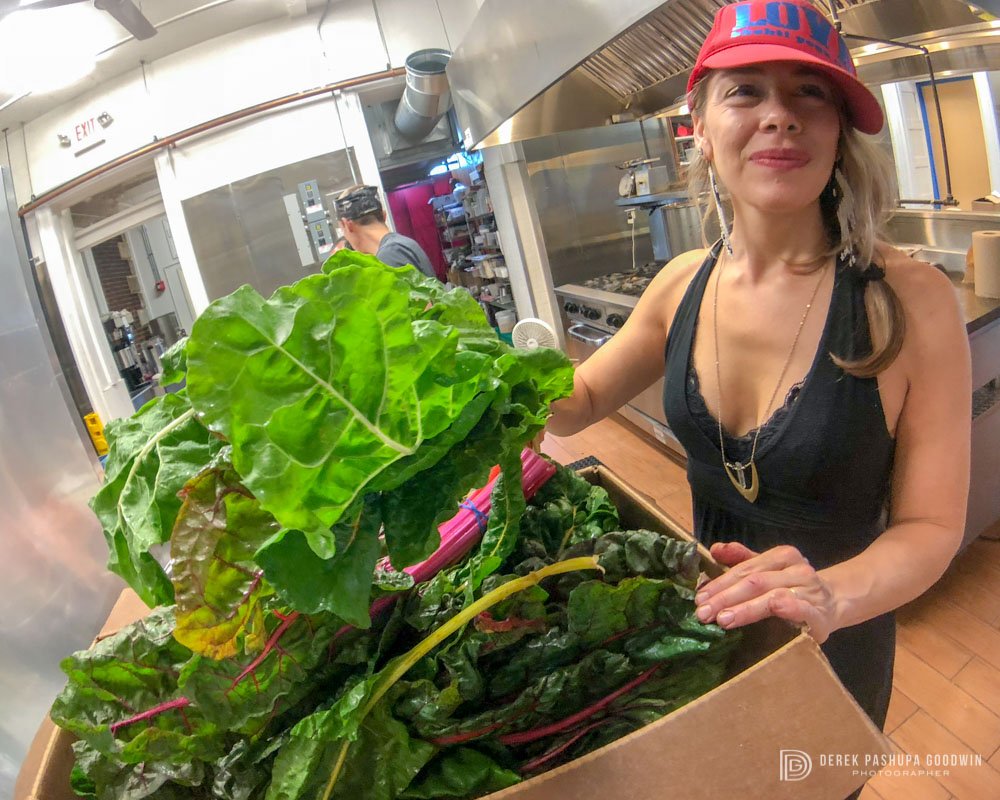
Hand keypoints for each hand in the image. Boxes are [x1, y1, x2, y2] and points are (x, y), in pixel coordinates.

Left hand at [694, 542, 837, 642]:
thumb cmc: (793, 586)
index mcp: (782, 556)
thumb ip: (742, 560)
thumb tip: (715, 549)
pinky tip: (768, 612)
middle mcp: (796, 569)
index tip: (699, 597)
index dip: (720, 583)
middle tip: (703, 612)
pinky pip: (800, 609)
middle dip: (725, 597)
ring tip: (722, 619)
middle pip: (755, 581)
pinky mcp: (820, 613)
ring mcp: (809, 590)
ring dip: (745, 608)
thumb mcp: (768, 569)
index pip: (745, 569)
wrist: (835, 602)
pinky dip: (785, 609)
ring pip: (772, 595)